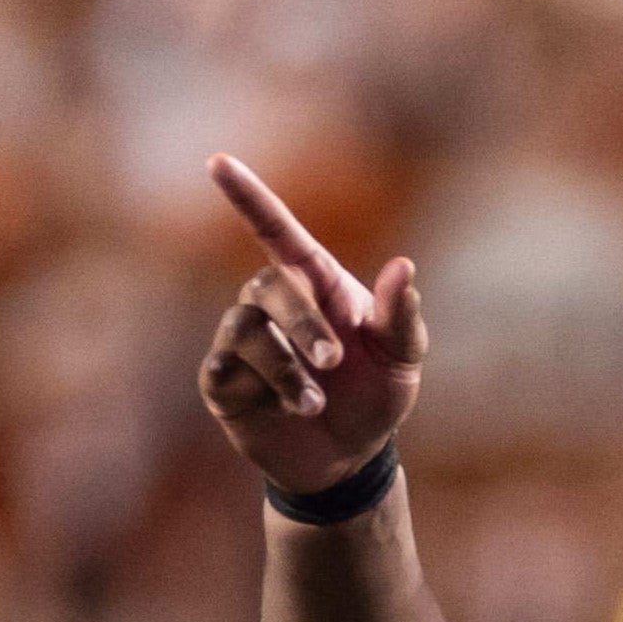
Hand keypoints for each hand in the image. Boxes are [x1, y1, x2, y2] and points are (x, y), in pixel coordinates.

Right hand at [197, 154, 425, 495]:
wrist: (350, 459)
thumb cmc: (374, 395)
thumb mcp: (401, 358)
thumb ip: (401, 315)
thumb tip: (404, 266)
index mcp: (313, 284)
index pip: (275, 230)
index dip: (247, 196)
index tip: (218, 162)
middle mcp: (271, 304)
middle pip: (268, 287)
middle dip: (303, 324)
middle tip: (334, 362)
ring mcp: (242, 341)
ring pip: (245, 330)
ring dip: (285, 367)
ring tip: (314, 403)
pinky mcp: (223, 381)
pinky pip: (225, 369)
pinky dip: (262, 388)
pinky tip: (284, 408)